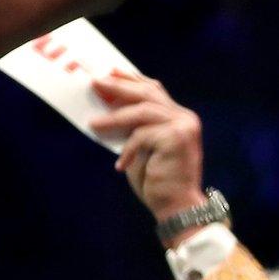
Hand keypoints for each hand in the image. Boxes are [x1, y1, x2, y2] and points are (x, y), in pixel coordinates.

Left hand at [88, 72, 204, 239]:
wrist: (176, 207)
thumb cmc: (156, 180)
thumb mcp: (139, 147)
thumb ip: (131, 127)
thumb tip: (105, 107)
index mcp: (179, 117)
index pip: (154, 90)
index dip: (131, 80)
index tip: (110, 72)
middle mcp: (185, 118)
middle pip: (148, 93)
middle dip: (119, 87)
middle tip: (96, 83)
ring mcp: (184, 126)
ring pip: (143, 111)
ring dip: (115, 117)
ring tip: (93, 123)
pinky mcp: (177, 138)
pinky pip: (142, 135)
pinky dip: (128, 149)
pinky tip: (121, 165)